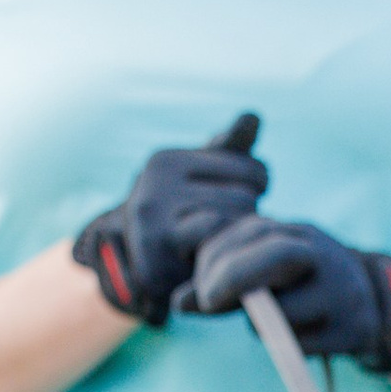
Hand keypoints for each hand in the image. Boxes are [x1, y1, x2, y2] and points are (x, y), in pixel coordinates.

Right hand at [72, 114, 266, 326]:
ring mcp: (153, 221)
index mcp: (166, 161)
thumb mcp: (201, 183)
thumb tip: (253, 116)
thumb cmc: (178, 221)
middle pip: (246, 196)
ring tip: (221, 245)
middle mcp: (154, 184)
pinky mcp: (158, 257)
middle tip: (232, 231)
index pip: (249, 167)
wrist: (132, 275)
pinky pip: (216, 249)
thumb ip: (229, 151)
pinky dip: (223, 258)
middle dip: (249, 216)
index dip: (259, 190)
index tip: (245, 202)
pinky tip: (214, 262)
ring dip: (239, 238)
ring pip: (235, 222)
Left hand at [188, 214, 390, 374]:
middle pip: (279, 255)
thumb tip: (177, 303)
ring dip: (260, 324)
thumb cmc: (301, 288)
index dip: (215, 257)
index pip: (251, 231)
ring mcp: (342, 291)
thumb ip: (221, 281)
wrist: (372, 306)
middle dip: (234, 276)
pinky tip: (295, 339)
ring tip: (262, 325)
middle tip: (208, 303)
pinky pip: (304, 344)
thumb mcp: (263, 274)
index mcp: (296, 233)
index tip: (197, 287)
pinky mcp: (354, 328)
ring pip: (288, 309)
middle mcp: (323, 254)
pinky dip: (287, 345)